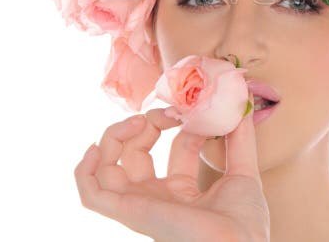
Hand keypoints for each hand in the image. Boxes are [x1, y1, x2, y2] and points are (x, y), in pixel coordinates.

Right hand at [74, 106, 269, 241]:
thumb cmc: (243, 223)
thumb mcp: (243, 171)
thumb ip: (241, 139)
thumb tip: (241, 105)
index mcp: (182, 191)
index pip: (173, 148)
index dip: (182, 124)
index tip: (194, 110)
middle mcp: (157, 197)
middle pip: (135, 153)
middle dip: (148, 123)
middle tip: (169, 112)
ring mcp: (140, 204)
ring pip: (107, 169)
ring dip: (115, 137)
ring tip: (138, 121)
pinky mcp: (129, 211)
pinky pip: (91, 194)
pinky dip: (85, 170)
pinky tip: (96, 148)